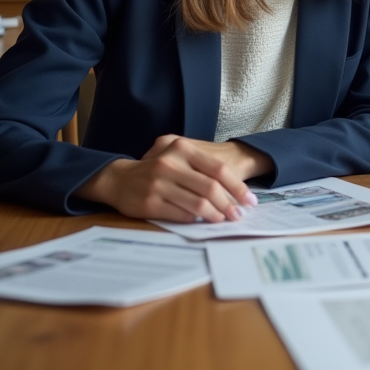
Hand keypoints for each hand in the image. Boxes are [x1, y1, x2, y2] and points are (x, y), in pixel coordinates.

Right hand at [76, 135, 268, 222]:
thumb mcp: (178, 157)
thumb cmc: (157, 169)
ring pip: (197, 204)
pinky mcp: (149, 203)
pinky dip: (195, 219)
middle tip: (238, 215)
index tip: (250, 200)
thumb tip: (235, 190)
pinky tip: (201, 220)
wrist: (119, 178)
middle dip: (229, 205)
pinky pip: (181, 214)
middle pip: (211, 188)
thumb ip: (202, 168)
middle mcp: (170, 164)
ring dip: (215, 215)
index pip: (218, 170)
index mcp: (182, 149)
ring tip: (223, 219)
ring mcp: (158, 184)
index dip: (237, 187)